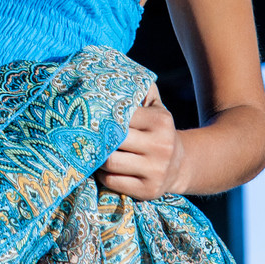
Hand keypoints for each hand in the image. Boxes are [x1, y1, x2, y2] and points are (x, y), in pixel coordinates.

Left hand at [94, 82, 183, 200]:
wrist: (180, 165)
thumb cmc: (158, 132)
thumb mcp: (156, 108)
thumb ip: (141, 90)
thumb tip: (116, 72)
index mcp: (161, 121)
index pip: (122, 116)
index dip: (104, 117)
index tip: (90, 116)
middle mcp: (161, 146)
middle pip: (114, 140)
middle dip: (98, 138)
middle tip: (84, 134)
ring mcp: (155, 171)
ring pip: (111, 163)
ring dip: (97, 158)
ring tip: (93, 152)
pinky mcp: (148, 191)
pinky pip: (113, 181)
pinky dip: (103, 175)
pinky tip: (104, 169)